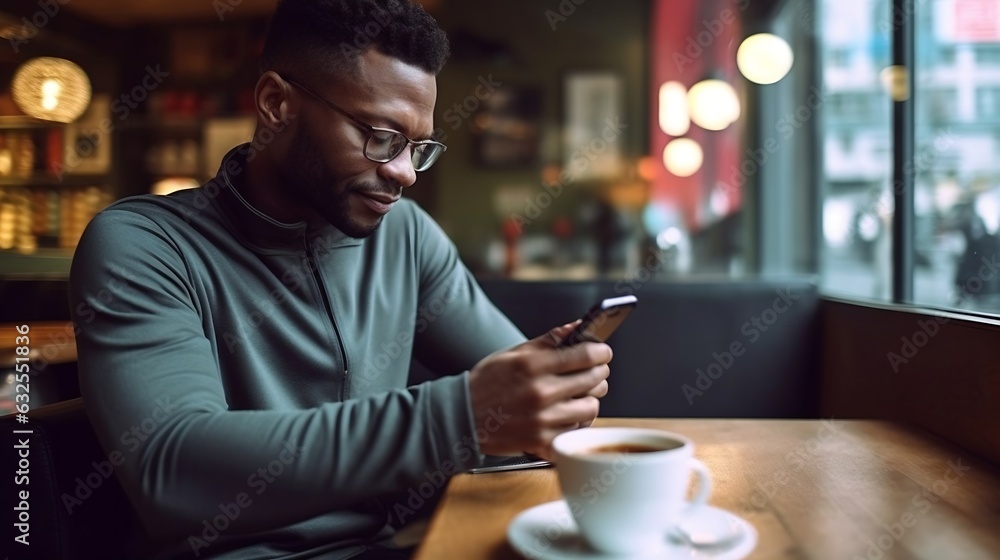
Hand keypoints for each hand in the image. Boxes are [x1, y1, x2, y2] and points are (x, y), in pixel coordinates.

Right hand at [468, 322, 612, 459]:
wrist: (462, 417)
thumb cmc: (487, 384)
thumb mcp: (514, 354)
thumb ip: (549, 340)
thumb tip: (578, 326)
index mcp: (533, 366)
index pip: (585, 354)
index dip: (601, 351)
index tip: (603, 352)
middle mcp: (540, 393)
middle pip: (594, 380)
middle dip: (599, 372)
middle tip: (594, 371)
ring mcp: (542, 420)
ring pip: (591, 408)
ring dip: (589, 399)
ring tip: (578, 395)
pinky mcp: (542, 442)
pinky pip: (577, 432)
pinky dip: (575, 424)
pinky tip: (566, 416)